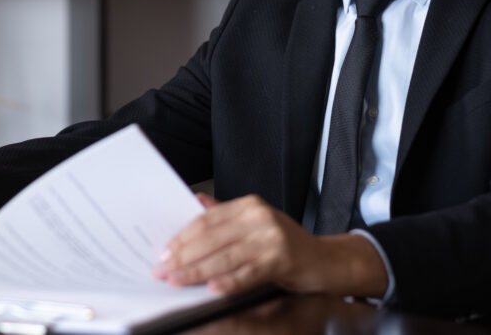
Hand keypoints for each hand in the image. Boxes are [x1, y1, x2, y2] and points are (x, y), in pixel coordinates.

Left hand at [153, 193, 386, 298]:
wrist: (328, 260)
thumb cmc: (287, 245)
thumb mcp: (256, 224)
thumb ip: (225, 215)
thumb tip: (195, 202)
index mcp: (249, 205)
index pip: (207, 220)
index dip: (182, 237)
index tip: (163, 253)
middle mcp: (260, 217)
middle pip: (212, 238)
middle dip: (183, 256)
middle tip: (163, 271)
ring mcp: (272, 237)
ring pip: (225, 256)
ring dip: (198, 271)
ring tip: (178, 281)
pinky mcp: (282, 259)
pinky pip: (249, 272)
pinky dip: (229, 281)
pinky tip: (212, 289)